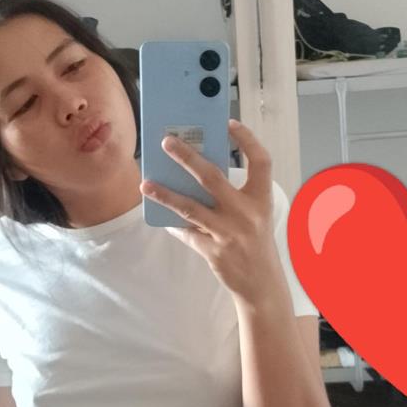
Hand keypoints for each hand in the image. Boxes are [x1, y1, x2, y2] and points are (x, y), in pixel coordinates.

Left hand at [140, 119, 279, 305]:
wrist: (261, 283)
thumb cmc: (255, 241)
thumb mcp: (254, 215)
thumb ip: (232, 195)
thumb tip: (194, 172)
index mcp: (261, 200)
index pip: (260, 162)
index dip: (247, 140)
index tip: (229, 122)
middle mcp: (246, 214)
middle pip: (212, 178)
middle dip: (187, 157)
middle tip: (166, 142)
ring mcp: (229, 234)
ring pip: (190, 208)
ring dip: (164, 194)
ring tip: (145, 184)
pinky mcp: (213, 251)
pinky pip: (186, 233)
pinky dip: (172, 224)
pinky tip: (158, 215)